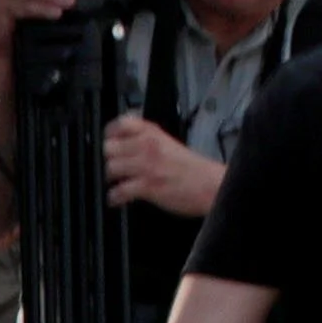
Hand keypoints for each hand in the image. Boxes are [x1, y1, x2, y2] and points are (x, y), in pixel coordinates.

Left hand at [102, 116, 226, 214]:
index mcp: (155, 134)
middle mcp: (148, 146)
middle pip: (109, 147)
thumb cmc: (195, 170)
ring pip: (110, 168)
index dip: (111, 133)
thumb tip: (125, 145)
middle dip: (110, 159)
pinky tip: (120, 199)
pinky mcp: (147, 186)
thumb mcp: (171, 145)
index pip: (122, 123)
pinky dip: (116, 198)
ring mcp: (147, 166)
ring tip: (119, 183)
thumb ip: (148, 141)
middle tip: (116, 166)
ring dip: (112, 179)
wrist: (212, 186)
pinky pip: (118, 191)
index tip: (111, 141)